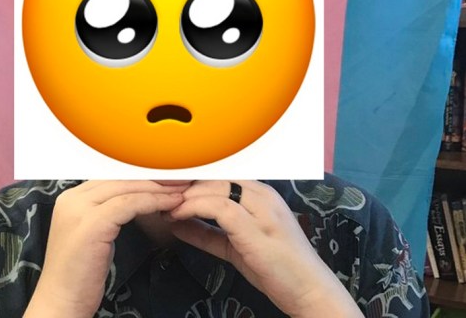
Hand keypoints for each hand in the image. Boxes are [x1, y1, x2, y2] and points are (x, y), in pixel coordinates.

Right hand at [25, 181, 185, 317]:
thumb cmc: (79, 274)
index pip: (112, 177)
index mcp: (70, 198)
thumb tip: (138, 199)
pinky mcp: (92, 224)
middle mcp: (71, 198)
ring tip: (183, 190)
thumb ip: (108, 213)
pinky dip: (154, 202)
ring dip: (158, 188)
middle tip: (182, 178)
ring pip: (127, 188)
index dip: (141, 175)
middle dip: (153, 177)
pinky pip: (130, 204)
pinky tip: (172, 204)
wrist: (61, 301)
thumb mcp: (93, 234)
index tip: (167, 177)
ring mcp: (79, 210)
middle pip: (120, 178)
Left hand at [166, 181, 362, 317]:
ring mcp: (262, 209)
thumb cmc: (277, 268)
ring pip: (215, 186)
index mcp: (259, 194)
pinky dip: (193, 208)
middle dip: (182, 181)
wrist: (310, 291)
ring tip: (163, 204)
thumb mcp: (235, 245)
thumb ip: (207, 233)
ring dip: (184, 194)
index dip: (189, 178)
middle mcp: (263, 194)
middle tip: (155, 190)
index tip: (163, 186)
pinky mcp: (257, 228)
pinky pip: (219, 207)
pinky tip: (177, 216)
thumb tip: (176, 223)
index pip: (218, 174)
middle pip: (214, 174)